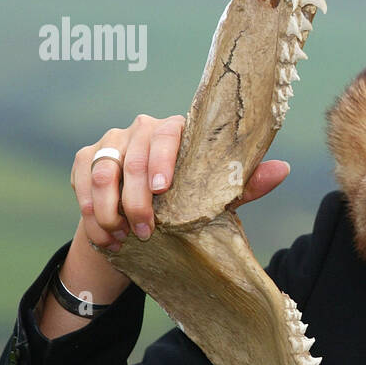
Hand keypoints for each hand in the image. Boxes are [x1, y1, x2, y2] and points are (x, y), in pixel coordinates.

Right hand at [70, 114, 290, 250]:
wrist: (142, 221)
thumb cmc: (187, 202)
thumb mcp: (217, 198)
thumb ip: (244, 184)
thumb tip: (283, 169)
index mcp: (177, 130)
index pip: (168, 133)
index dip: (163, 158)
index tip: (163, 189)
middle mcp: (141, 128)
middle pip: (133, 156)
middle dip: (137, 199)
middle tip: (145, 231)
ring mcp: (111, 141)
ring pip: (104, 171)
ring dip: (110, 208)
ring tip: (122, 236)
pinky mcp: (87, 158)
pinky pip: (82, 181)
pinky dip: (90, 210)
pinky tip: (103, 233)